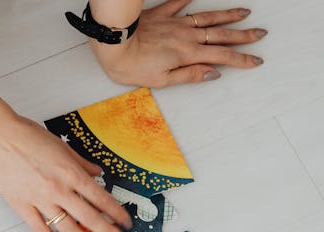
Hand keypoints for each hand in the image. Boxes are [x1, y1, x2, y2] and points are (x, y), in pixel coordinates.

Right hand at [0, 112, 130, 231]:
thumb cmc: (26, 136)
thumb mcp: (61, 146)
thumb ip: (81, 163)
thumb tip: (96, 173)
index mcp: (71, 173)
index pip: (102, 198)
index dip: (117, 213)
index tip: (125, 222)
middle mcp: (58, 189)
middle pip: (89, 217)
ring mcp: (40, 200)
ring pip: (68, 228)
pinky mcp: (22, 207)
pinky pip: (41, 230)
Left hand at [92, 0, 264, 86]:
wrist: (114, 43)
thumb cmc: (131, 65)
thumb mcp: (161, 80)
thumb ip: (189, 75)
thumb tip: (213, 74)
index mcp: (188, 54)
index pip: (222, 57)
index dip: (241, 60)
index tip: (256, 61)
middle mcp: (186, 36)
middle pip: (221, 35)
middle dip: (243, 35)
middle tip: (261, 33)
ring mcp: (175, 22)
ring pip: (208, 17)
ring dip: (227, 15)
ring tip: (244, 12)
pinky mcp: (161, 14)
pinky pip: (179, 3)